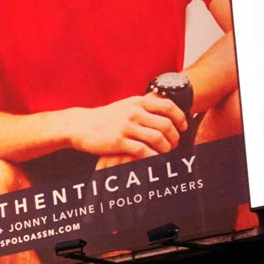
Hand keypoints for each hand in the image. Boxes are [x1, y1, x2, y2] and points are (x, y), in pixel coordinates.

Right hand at [68, 95, 186, 159]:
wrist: (80, 125)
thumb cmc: (105, 118)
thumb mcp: (125, 106)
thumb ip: (144, 106)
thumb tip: (166, 109)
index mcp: (138, 102)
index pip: (169, 107)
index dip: (180, 118)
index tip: (183, 127)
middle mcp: (134, 112)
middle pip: (166, 125)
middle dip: (174, 137)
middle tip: (174, 145)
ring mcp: (126, 127)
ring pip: (157, 139)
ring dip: (166, 148)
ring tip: (165, 153)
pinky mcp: (118, 141)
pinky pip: (143, 151)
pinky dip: (153, 157)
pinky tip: (154, 161)